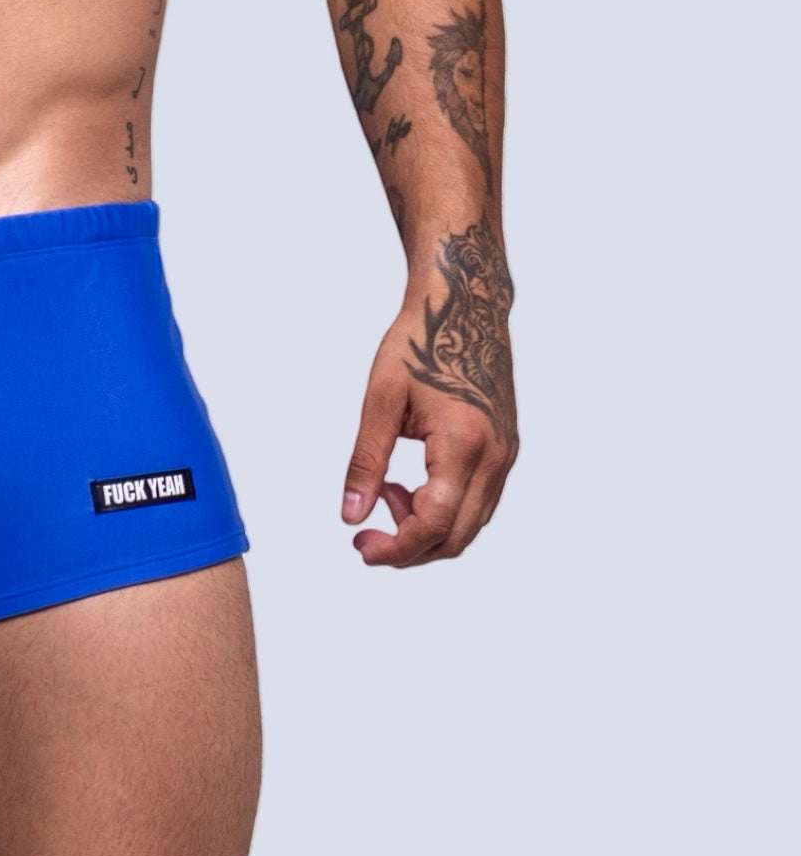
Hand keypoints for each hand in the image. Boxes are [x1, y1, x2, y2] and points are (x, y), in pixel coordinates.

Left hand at [341, 303, 516, 569]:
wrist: (465, 306)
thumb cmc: (421, 343)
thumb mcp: (381, 401)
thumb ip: (365, 463)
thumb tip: (350, 516)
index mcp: (463, 444)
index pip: (433, 525)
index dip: (395, 548)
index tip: (360, 546)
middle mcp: (495, 457)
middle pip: (456, 538)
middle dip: (408, 548)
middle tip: (366, 533)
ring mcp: (506, 455)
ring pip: (469, 525)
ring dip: (425, 528)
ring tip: (386, 492)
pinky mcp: (506, 450)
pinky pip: (478, 502)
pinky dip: (443, 509)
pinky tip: (410, 484)